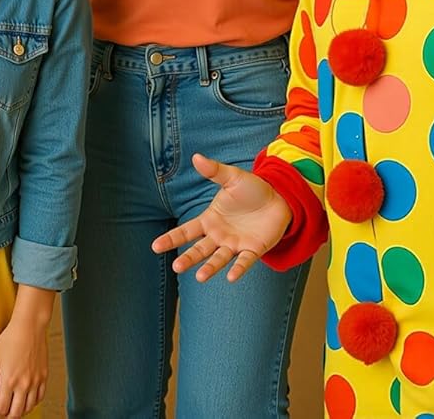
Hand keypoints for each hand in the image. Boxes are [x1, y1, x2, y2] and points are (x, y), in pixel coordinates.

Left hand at [0, 309, 47, 415]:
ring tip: (11, 408)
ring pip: (28, 408)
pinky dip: (31, 404)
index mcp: (9, 380)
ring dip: (18, 412)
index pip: (1, 409)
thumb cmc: (11, 338)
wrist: (30, 326)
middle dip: (5, 417)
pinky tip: (25, 400)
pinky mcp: (44, 377)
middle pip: (15, 414)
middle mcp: (24, 384)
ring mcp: (36, 382)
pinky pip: (39, 399)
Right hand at [151, 154, 290, 282]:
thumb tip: (196, 157)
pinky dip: (238, 269)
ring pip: (219, 258)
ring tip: (199, 277)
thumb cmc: (251, 189)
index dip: (171, 238)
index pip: (187, 230)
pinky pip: (244, 261)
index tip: (155, 246)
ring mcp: (235, 244)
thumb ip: (214, 171)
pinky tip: (231, 277)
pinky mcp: (253, 249)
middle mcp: (219, 235)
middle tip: (177, 267)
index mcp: (210, 219)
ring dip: (210, 268)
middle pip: (200, 249)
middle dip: (188, 258)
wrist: (278, 199)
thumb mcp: (232, 177)